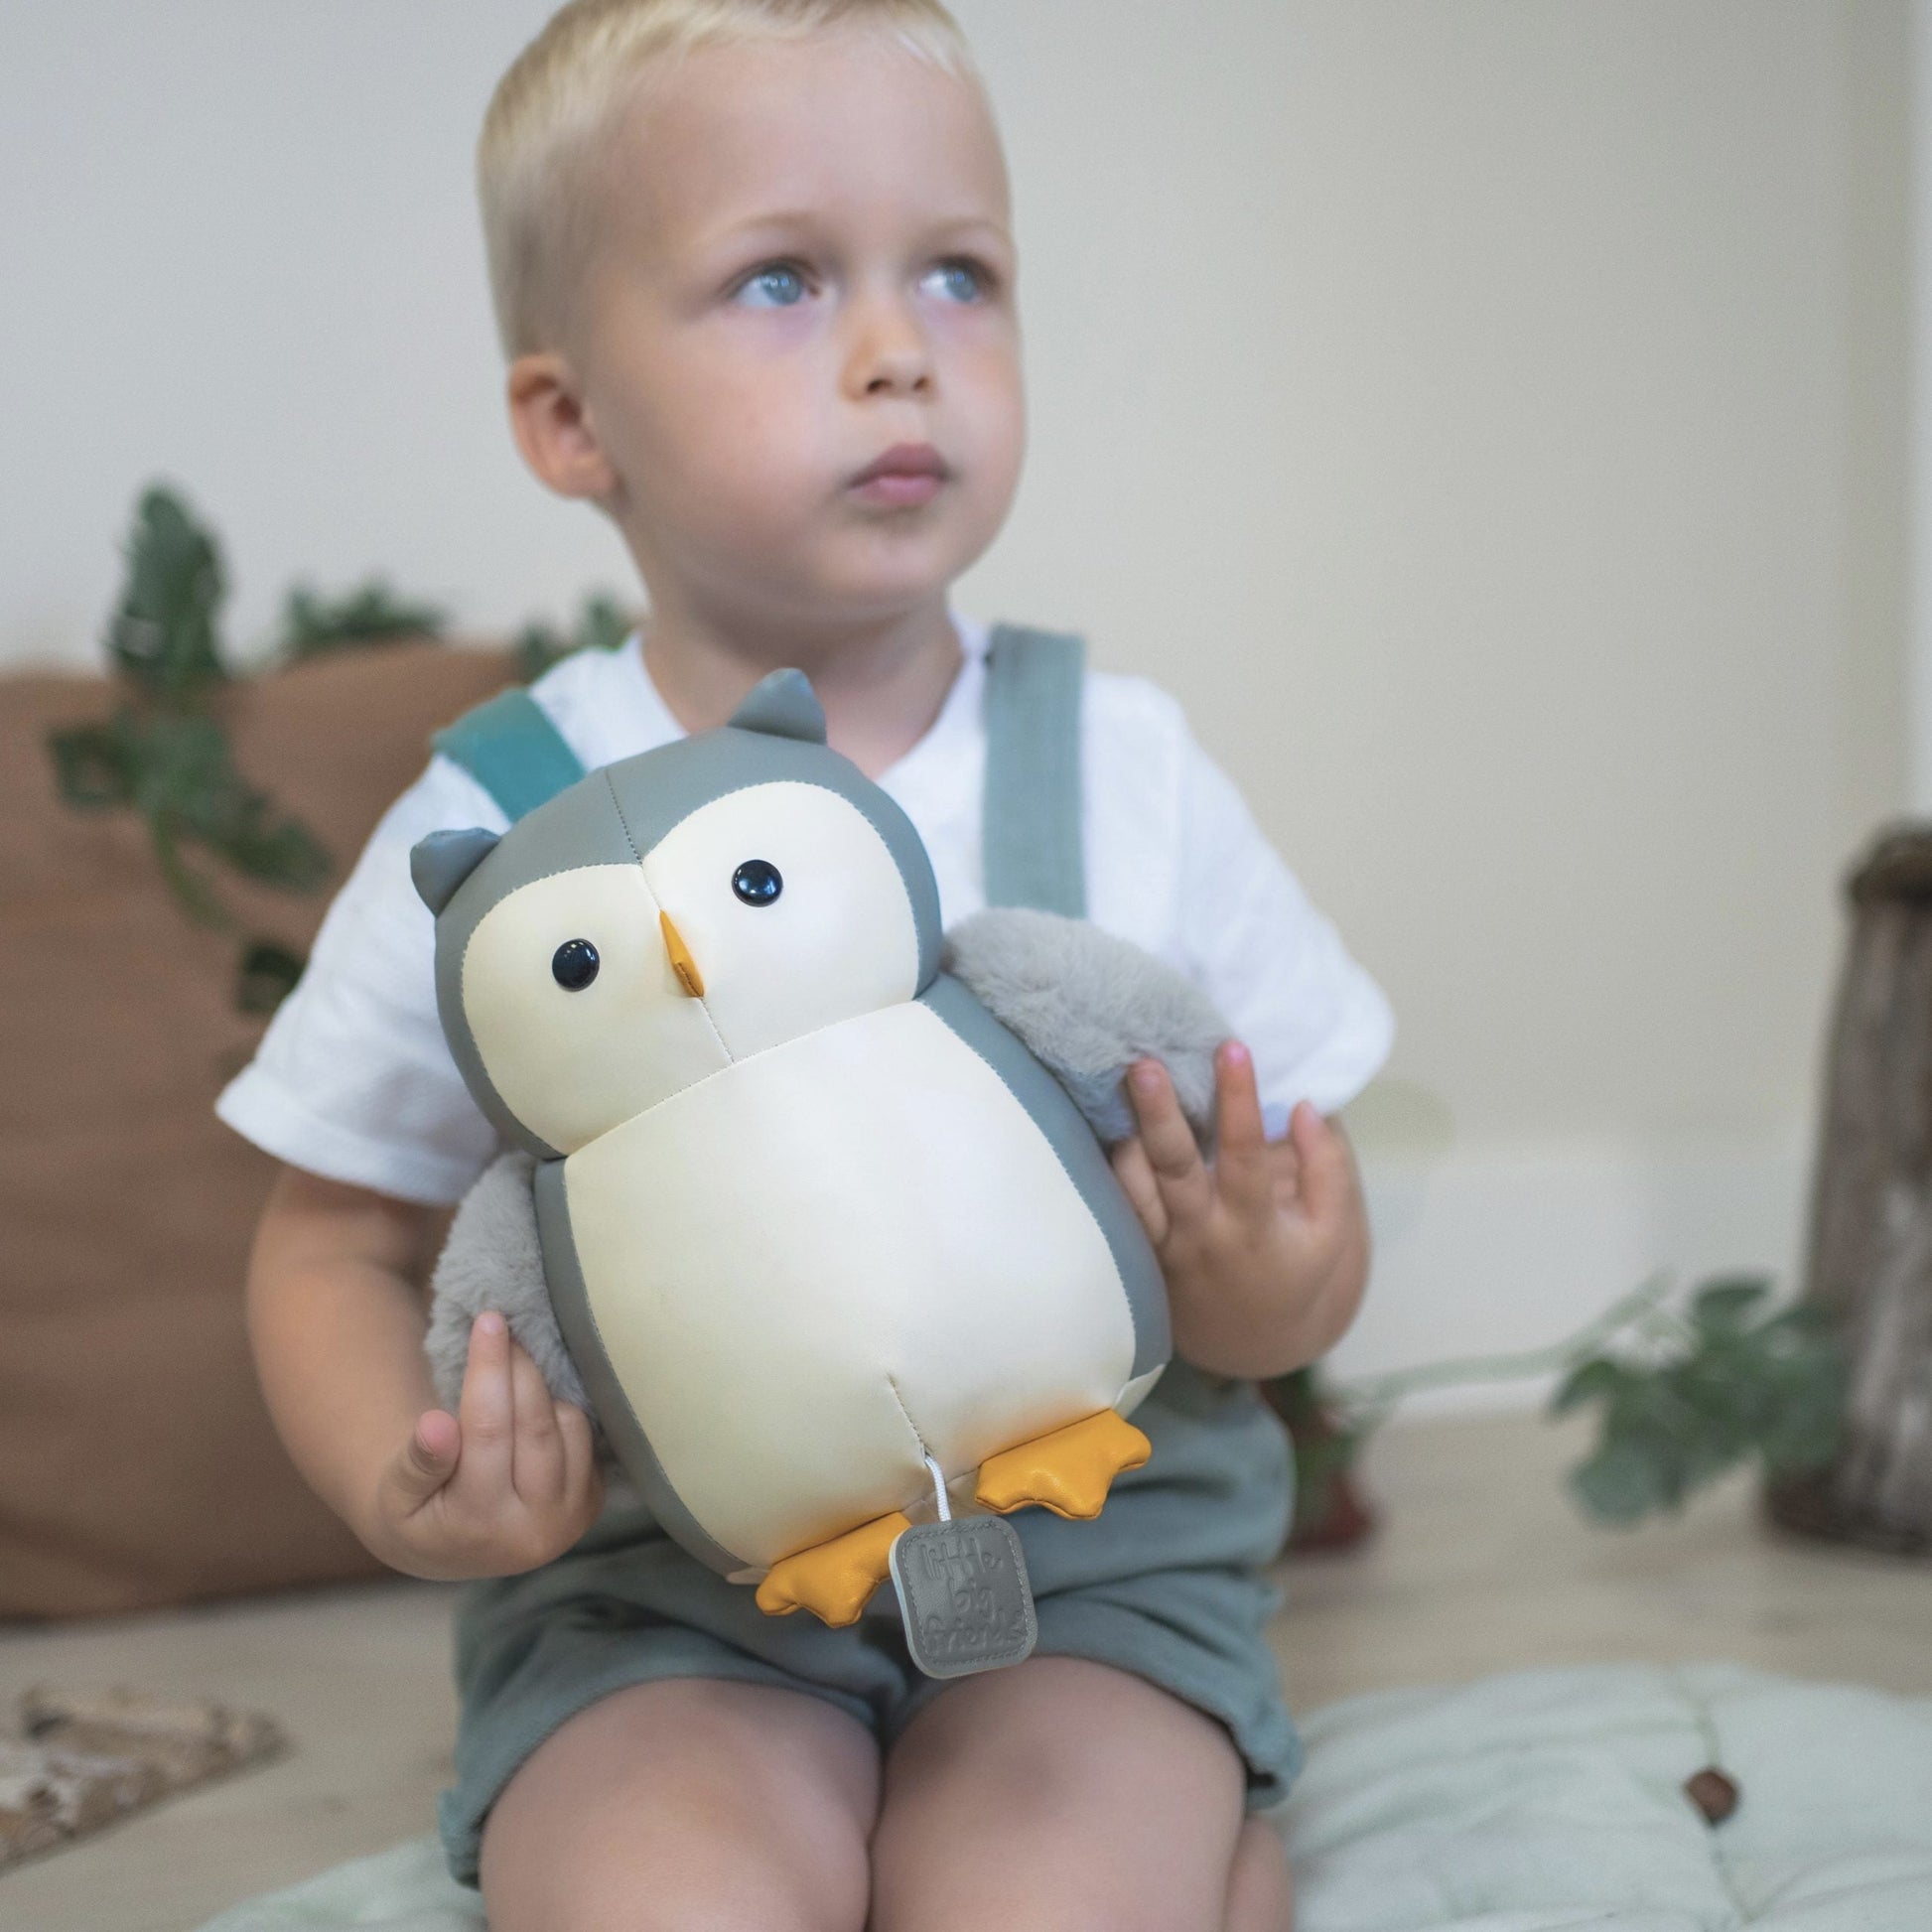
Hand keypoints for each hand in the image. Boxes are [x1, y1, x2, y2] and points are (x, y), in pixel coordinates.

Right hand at [369, 1312, 603, 1580]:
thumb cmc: (416, 1512)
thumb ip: (417, 1462)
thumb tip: (436, 1424)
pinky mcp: (590, 1504)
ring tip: (507, 1369)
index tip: (488, 1321)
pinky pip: (584, 1436)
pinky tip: (528, 1404)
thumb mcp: (396, 1495)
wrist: (452, 1549)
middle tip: (500, 1328)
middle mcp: (534, 1529)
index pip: (489, 1433)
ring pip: (567, 1426)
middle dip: (518, 1368)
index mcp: (479, 1526)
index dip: (489, 1371)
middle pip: (535, 1427)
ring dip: (539, 1388)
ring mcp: (569, 1519)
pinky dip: (558, 1410)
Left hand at [1110, 1041, 1368, 1378]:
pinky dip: (1112, 1163)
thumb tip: (1302, 1106)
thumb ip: (1327, 1167)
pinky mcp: (1138, 1251)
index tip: (1232, 1048)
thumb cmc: (1297, 1270)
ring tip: (1117, 1081)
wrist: (1253, 1343)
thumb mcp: (1332, 1230)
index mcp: (1254, 1226)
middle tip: (1143, 1064)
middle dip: (1157, 1114)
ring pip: (1133, 1186)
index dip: (1239, 1101)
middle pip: (1173, 1168)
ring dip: (1124, 1134)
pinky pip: (1118, 1204)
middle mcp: (1202, 1234)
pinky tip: (1108, 1119)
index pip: (1245, 1155)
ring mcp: (1163, 1245)